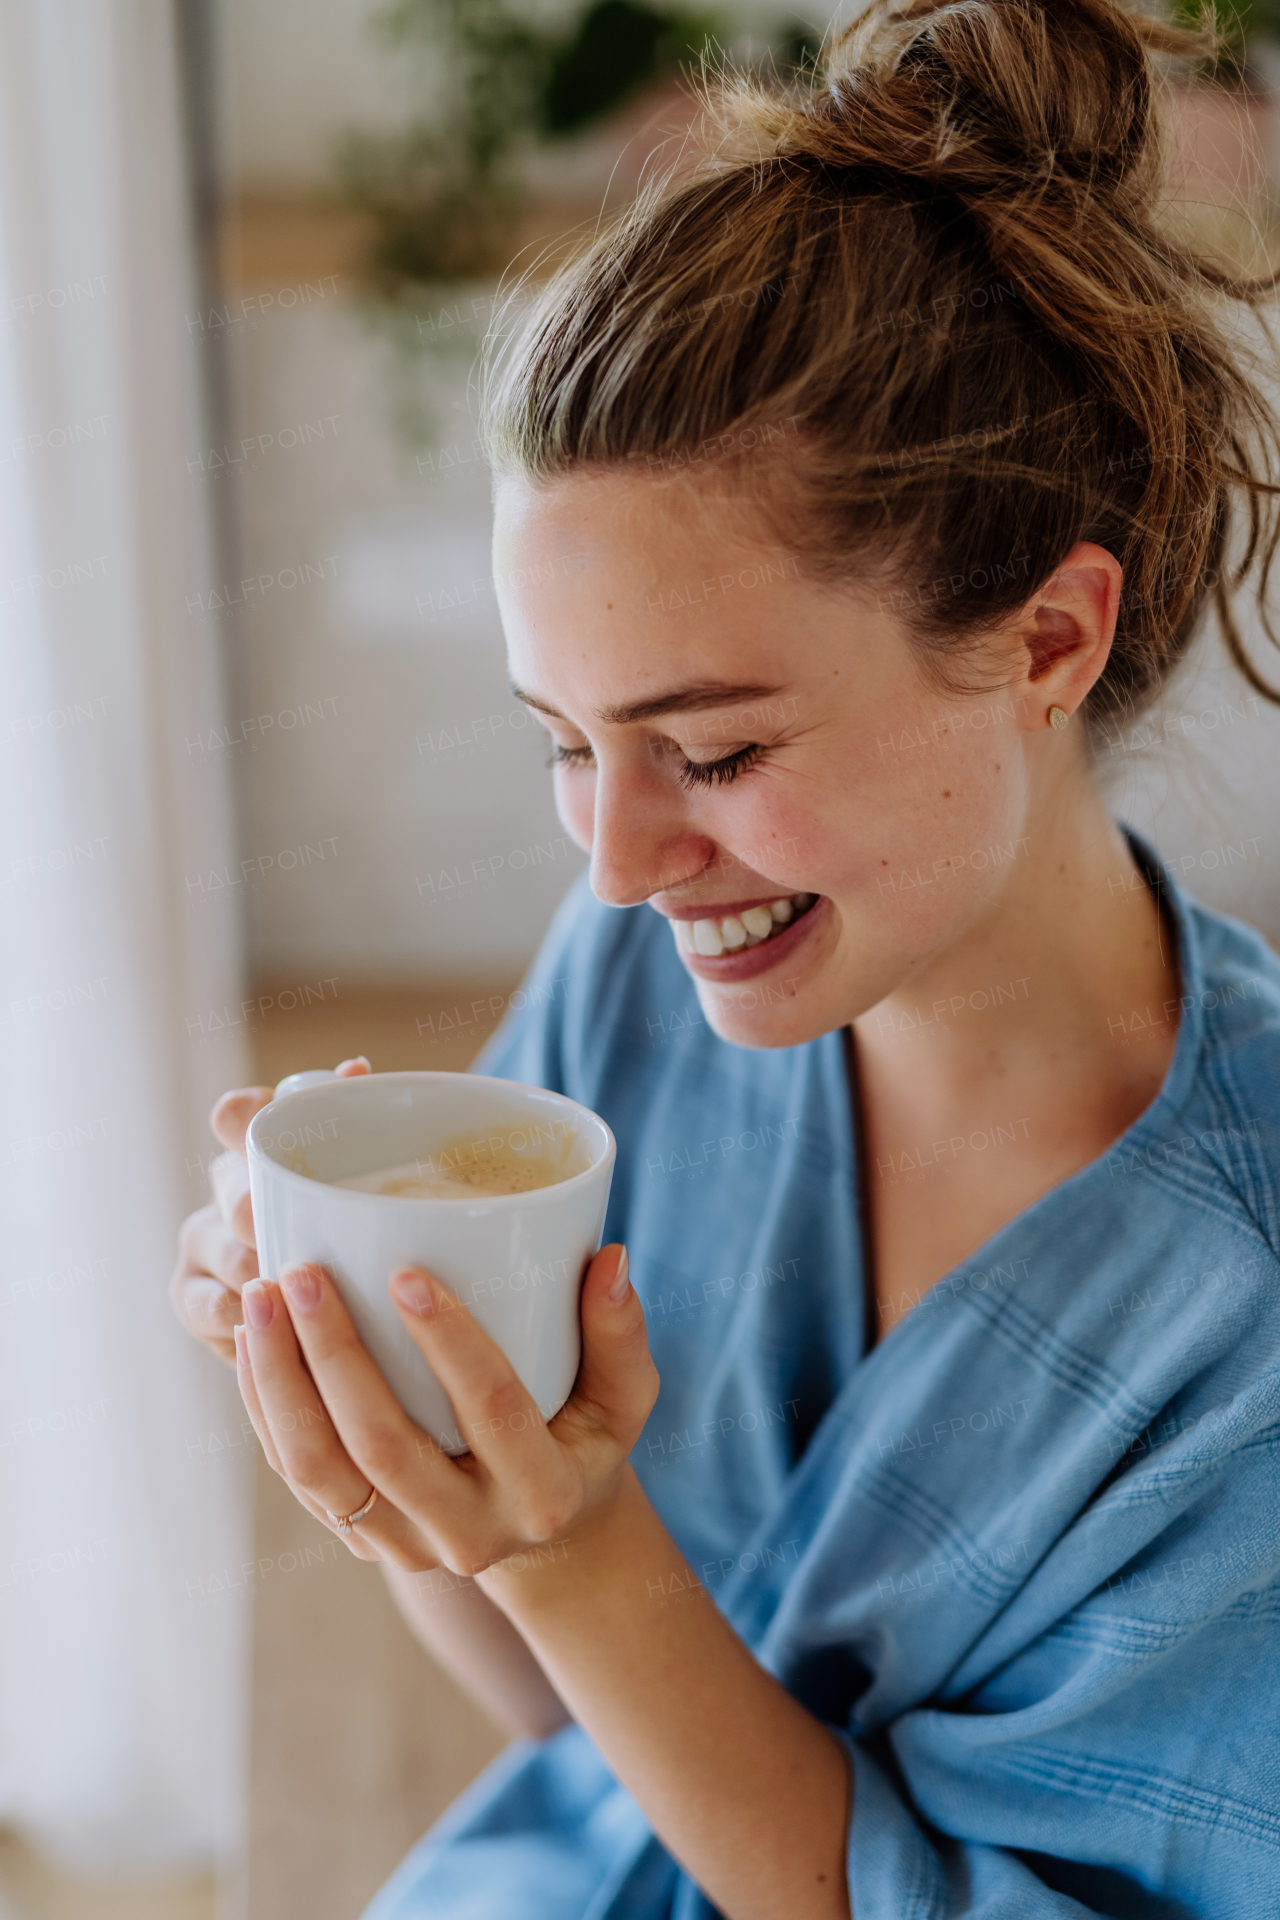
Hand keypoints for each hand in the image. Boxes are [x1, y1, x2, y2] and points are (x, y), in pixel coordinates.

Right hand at [168, 1057, 371, 1361]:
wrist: (331, 1305)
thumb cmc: (352, 1223)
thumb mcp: (361, 1174)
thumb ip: (355, 1122)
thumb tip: (356, 1070)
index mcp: (258, 1147)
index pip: (234, 1115)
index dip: (246, 1121)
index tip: (282, 1138)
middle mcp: (224, 1187)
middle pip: (232, 1188)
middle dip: (263, 1211)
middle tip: (299, 1235)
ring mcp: (202, 1242)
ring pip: (223, 1251)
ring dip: (263, 1270)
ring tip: (300, 1293)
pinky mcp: (190, 1297)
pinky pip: (209, 1307)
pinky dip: (245, 1320)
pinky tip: (278, 1330)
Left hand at [233, 1245, 657, 1571]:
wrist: (544, 1534)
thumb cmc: (586, 1438)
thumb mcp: (624, 1397)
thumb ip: (621, 1334)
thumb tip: (610, 1258)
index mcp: (541, 1493)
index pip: (494, 1410)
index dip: (451, 1343)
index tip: (406, 1270)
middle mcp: (469, 1533)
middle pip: (383, 1447)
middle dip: (334, 1355)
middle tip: (304, 1271)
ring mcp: (405, 1545)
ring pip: (321, 1471)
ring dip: (280, 1381)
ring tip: (260, 1295)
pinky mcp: (360, 1540)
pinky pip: (298, 1477)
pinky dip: (265, 1408)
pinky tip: (251, 1341)